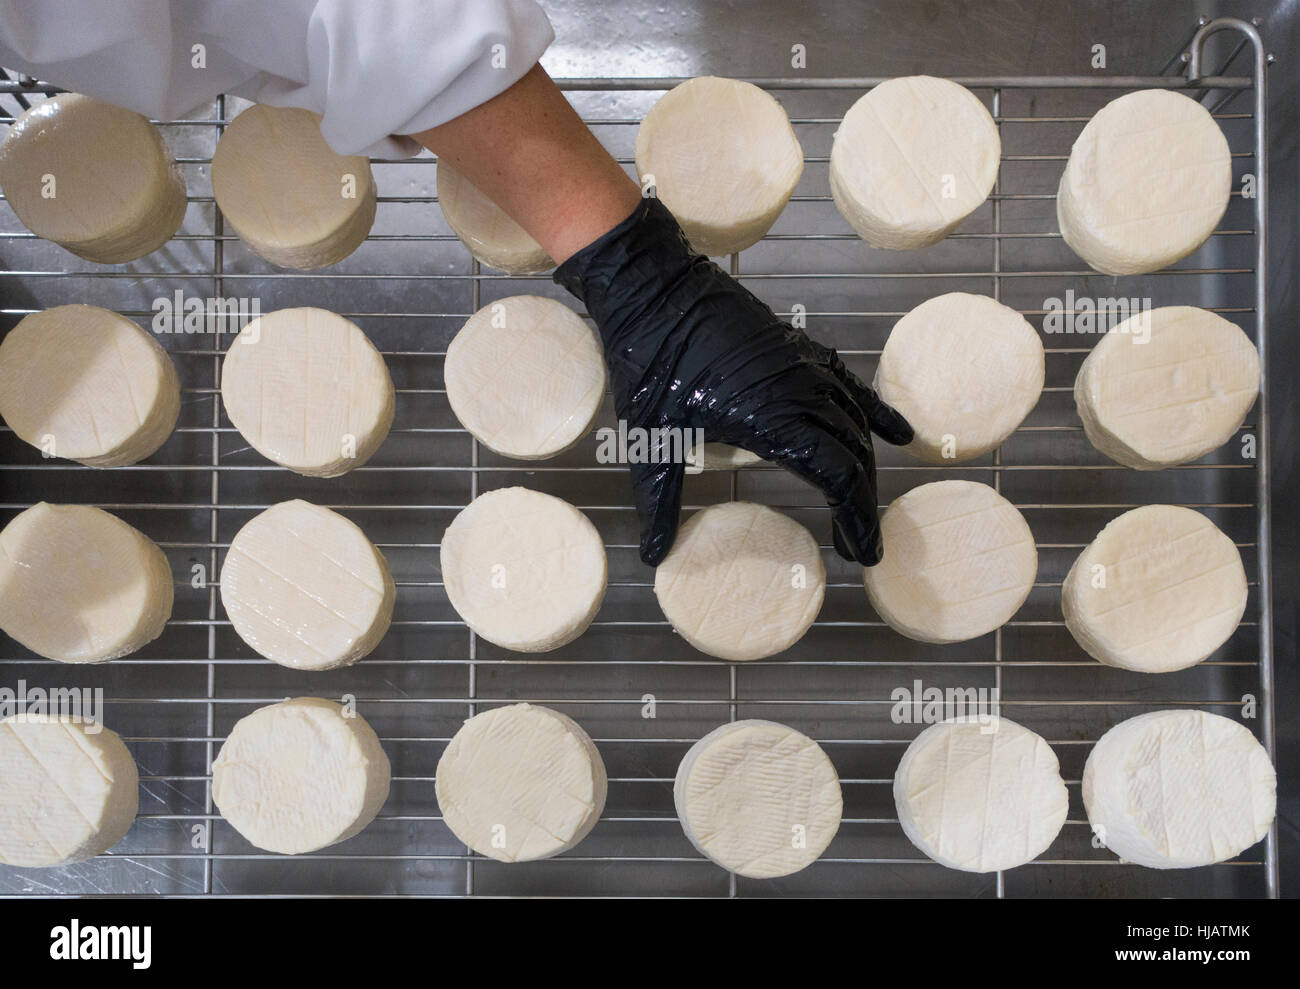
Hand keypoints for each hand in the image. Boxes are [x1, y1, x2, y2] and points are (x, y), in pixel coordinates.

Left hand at [555, 196, 913, 566]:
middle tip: (857, 544)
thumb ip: (659, 502)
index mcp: (772, 419)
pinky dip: (874, 412)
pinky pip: (849, 385)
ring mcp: (804, 365)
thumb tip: (655, 555)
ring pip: (854, 422)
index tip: (863, 553)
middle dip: (860, 503)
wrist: (653, 287)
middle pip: (853, 455)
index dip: (856, 518)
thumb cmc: (650, 360)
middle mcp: (801, 391)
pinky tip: (894, 431)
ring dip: (863, 465)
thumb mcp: (651, 440)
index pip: (837, 476)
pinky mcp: (798, 347)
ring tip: (858, 503)